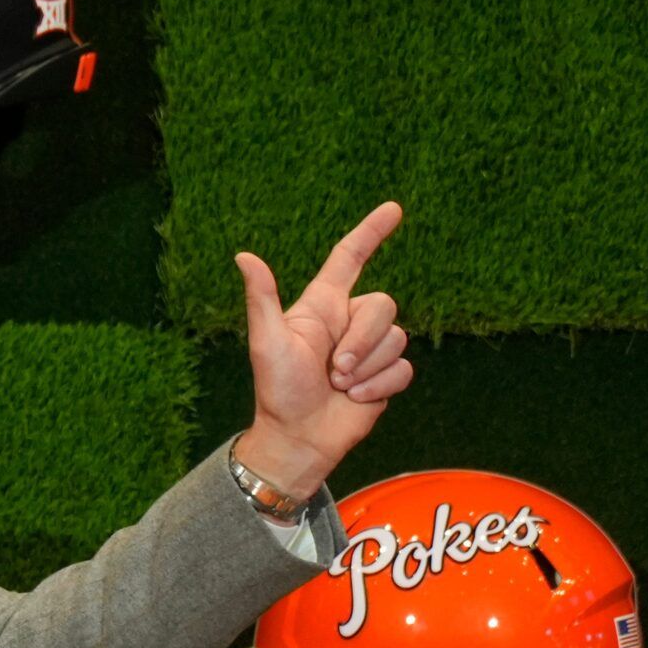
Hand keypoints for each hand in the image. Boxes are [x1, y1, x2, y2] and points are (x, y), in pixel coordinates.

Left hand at [233, 200, 411, 496]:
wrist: (297, 438)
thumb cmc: (278, 390)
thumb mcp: (267, 342)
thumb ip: (262, 298)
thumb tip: (243, 255)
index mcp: (322, 307)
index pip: (350, 259)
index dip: (370, 233)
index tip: (393, 209)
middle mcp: (349, 323)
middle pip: (383, 304)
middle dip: (362, 340)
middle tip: (334, 369)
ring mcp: (369, 350)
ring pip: (397, 338)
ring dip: (366, 368)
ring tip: (338, 386)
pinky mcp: (384, 376)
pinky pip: (404, 368)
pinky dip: (379, 386)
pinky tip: (355, 399)